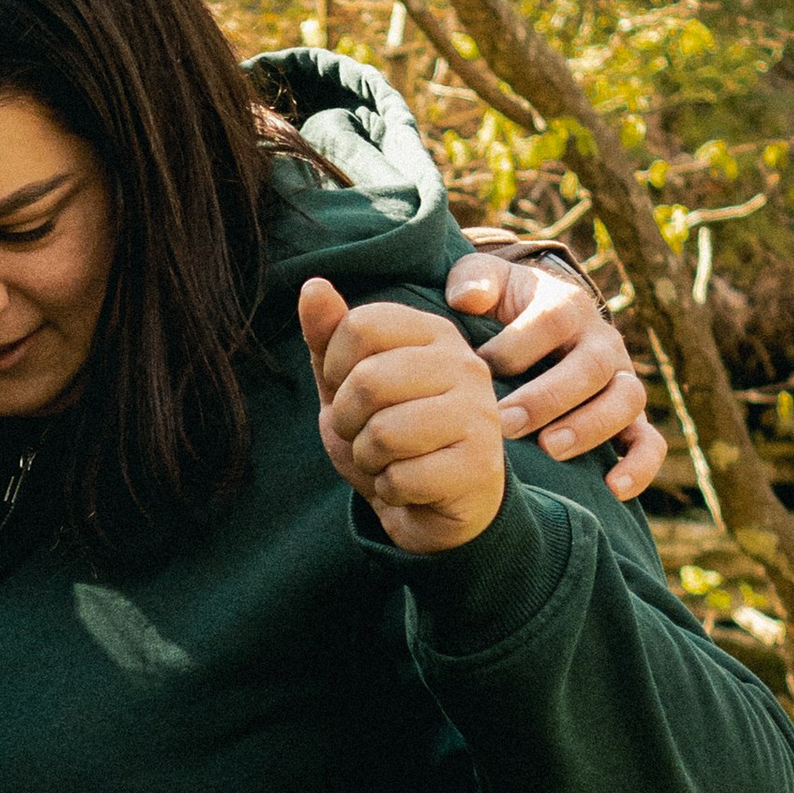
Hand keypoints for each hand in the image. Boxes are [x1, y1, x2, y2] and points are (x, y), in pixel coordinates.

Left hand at [301, 286, 507, 555]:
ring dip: (369, 458)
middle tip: (365, 434)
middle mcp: (464, 363)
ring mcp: (478, 412)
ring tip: (389, 460)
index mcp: (433, 332)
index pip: (359, 325)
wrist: (434, 506)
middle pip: (368, 379)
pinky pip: (401, 479)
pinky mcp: (481, 464)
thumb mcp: (347, 384)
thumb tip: (313, 285)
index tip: (348, 390)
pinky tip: (411, 487)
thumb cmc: (391, 437)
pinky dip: (391, 490)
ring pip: (384, 433)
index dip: (334, 368)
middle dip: (347, 421)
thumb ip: (329, 337)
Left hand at [447, 247, 666, 500]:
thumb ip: (473, 279)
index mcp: (567, 305)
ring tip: (550, 449)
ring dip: (591, 427)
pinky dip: (640, 465)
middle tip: (505, 423)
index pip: (553, 319)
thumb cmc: (504, 309)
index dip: (517, 345)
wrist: (535, 325)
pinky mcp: (630, 420)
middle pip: (591, 366)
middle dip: (547, 397)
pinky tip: (614, 489)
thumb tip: (466, 298)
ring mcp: (621, 381)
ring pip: (626, 401)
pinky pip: (649, 441)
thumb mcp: (486, 283)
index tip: (477, 369)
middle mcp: (602, 342)